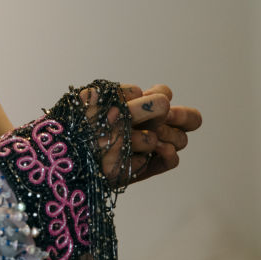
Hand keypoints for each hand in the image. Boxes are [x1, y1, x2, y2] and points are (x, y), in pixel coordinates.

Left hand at [80, 83, 201, 186]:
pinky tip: (159, 148)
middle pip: (189, 118)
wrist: (71, 154)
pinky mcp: (150, 166)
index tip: (153, 97)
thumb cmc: (83, 125)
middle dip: (181, 115)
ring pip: (180, 138)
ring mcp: (154, 145)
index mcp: (140, 104)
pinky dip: (168, 154)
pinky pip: (171, 161)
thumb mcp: (98, 104)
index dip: (163, 95)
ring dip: (169, 133)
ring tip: (153, 135)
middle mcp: (153, 124)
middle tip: (166, 115)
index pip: (165, 94)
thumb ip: (124, 96)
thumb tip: (146, 94)